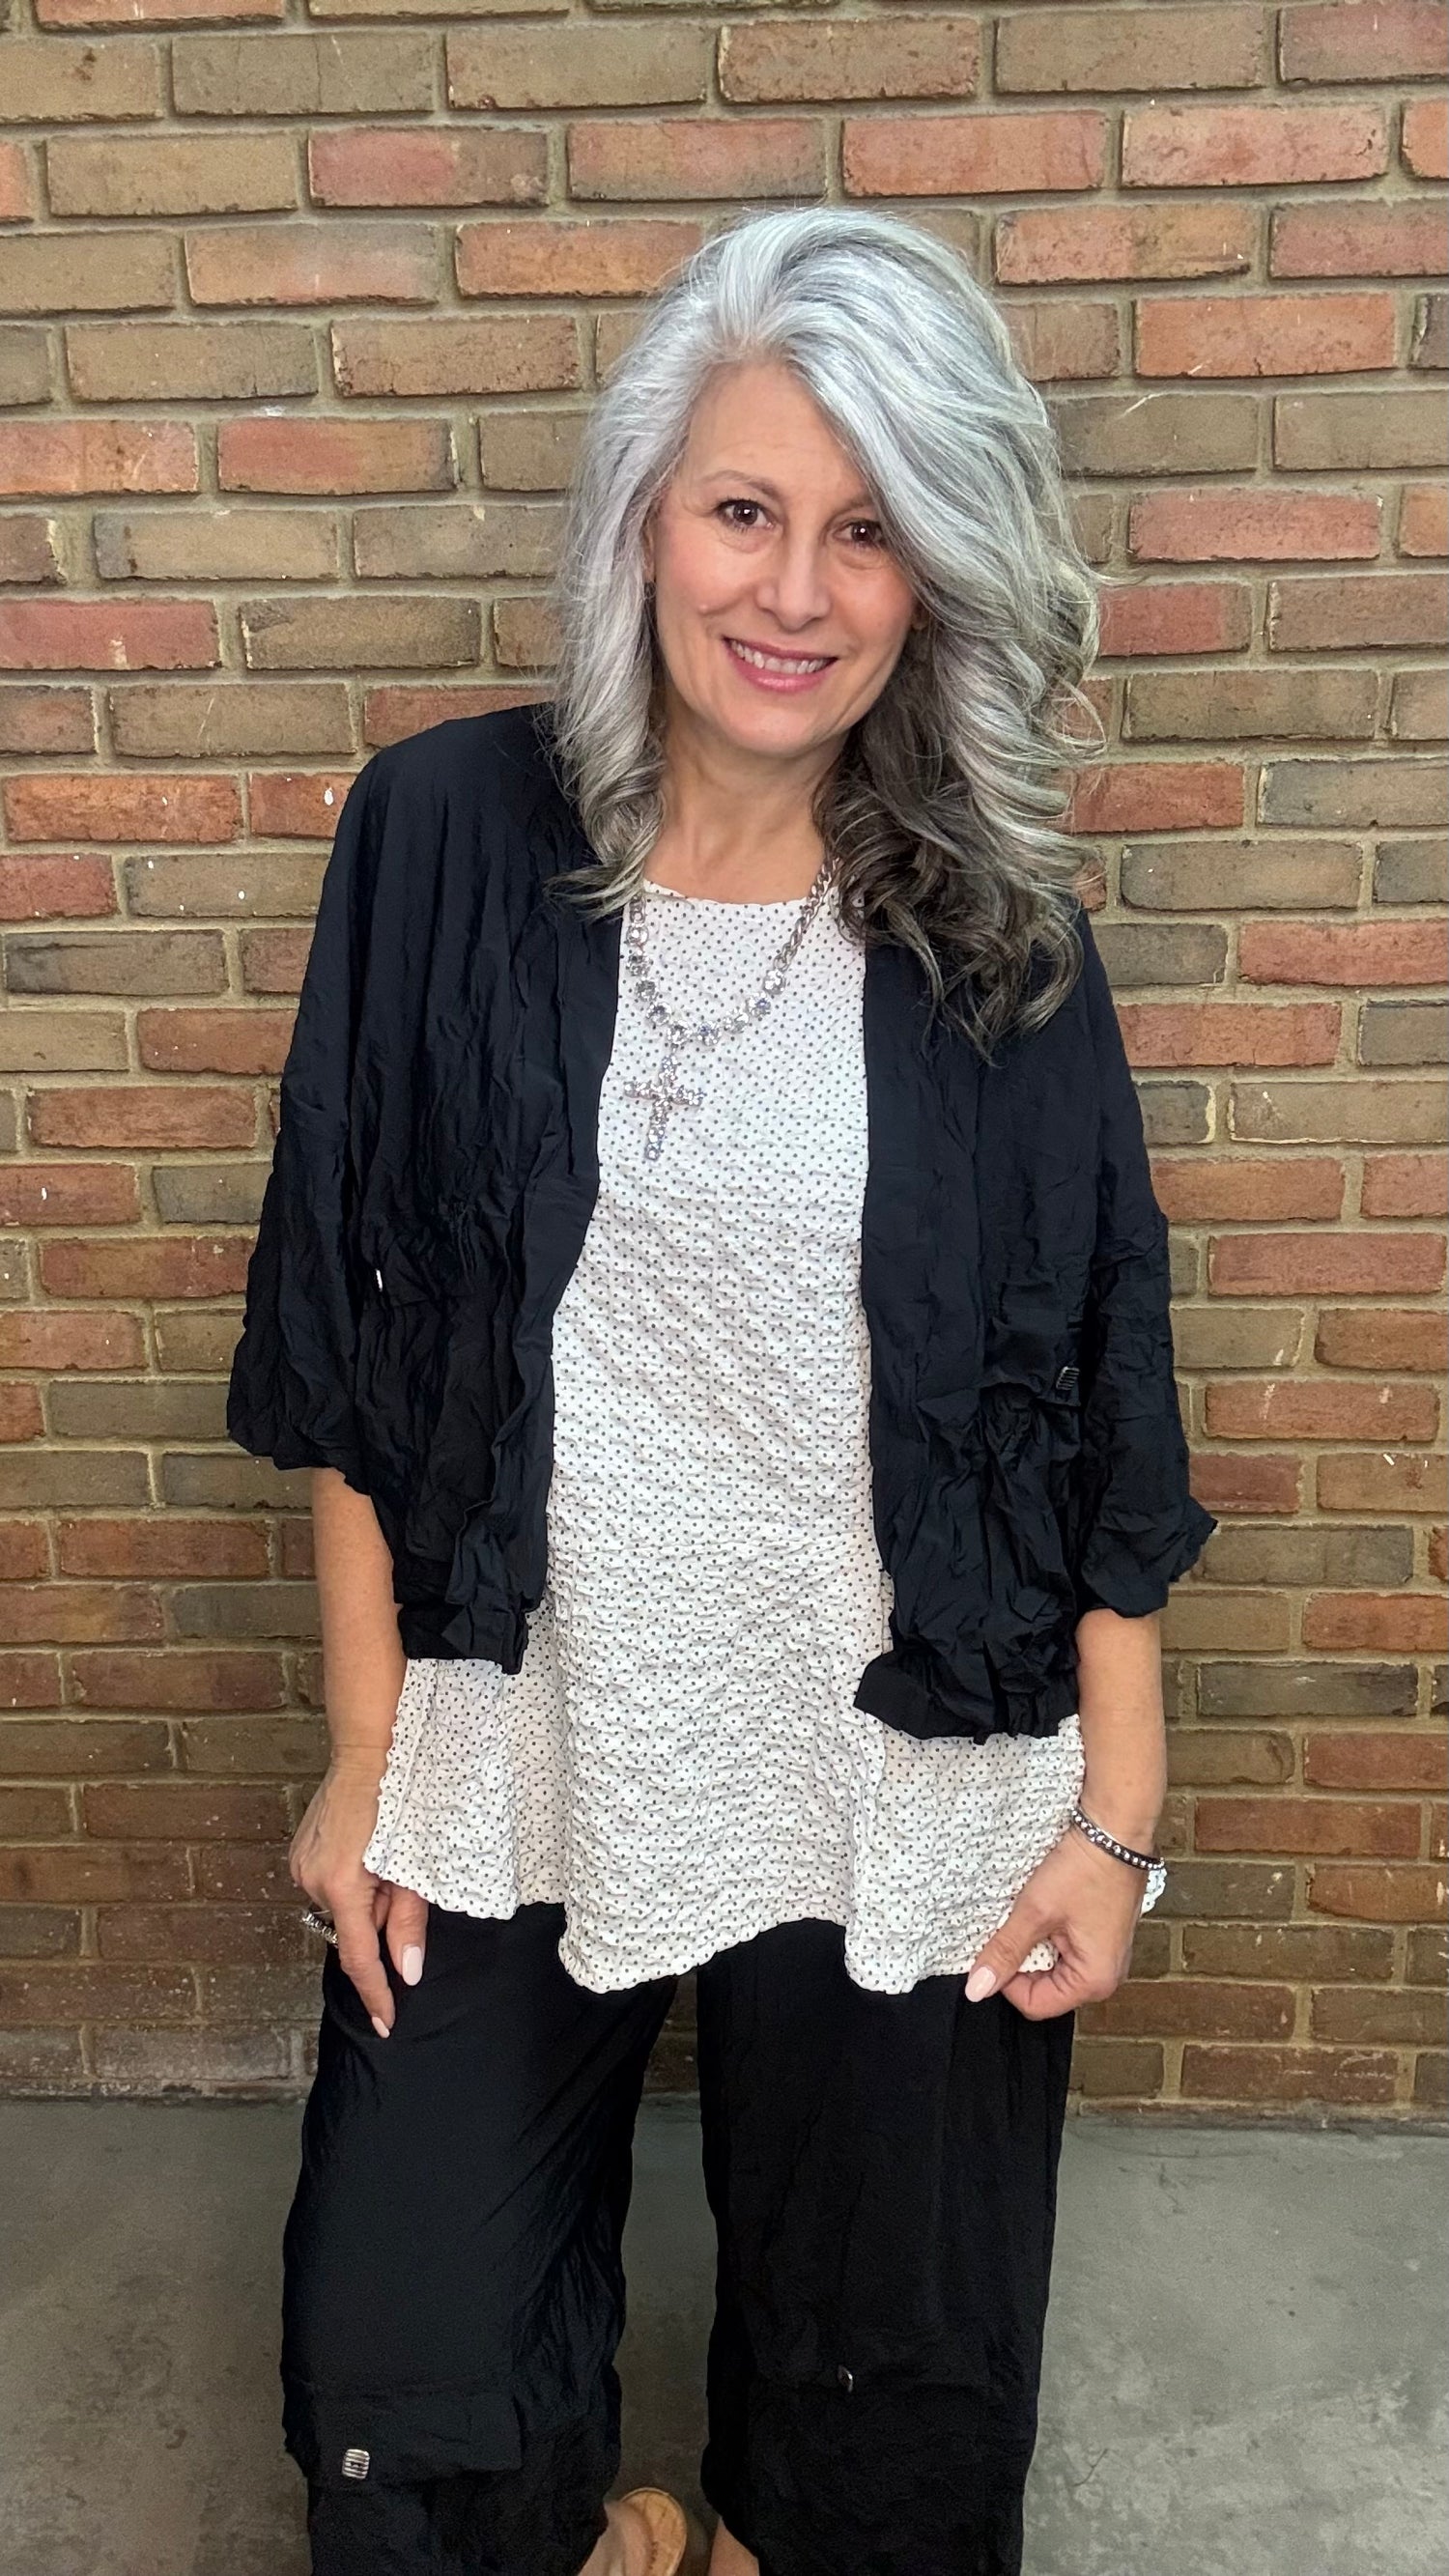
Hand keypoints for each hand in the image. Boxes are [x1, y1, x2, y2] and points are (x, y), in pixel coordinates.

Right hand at [289, 1753, 429, 2038]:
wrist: (369, 1752)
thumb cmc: (400, 1802)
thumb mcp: (414, 1867)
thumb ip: (408, 1922)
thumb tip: (408, 1972)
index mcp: (342, 1886)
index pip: (358, 1958)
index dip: (375, 1993)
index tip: (385, 2023)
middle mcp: (312, 1881)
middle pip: (351, 1929)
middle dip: (379, 1920)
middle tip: (401, 1883)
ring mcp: (300, 1866)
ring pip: (341, 1908)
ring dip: (365, 1898)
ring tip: (385, 1858)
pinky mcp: (298, 1853)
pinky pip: (327, 1886)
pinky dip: (350, 1882)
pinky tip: (366, 1851)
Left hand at [962, 1821, 1149, 2019]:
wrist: (1116, 1831)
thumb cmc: (1086, 1870)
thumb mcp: (1035, 1911)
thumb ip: (1005, 1951)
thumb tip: (978, 1989)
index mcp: (1093, 1981)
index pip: (1034, 2004)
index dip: (1008, 1980)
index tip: (998, 1947)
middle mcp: (1105, 1977)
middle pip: (1045, 1988)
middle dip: (1023, 1961)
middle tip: (1017, 1926)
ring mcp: (1105, 1957)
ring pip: (1052, 1967)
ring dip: (1035, 1945)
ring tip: (1034, 1915)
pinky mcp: (1101, 1938)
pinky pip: (1065, 1949)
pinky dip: (1049, 1933)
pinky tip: (1047, 1909)